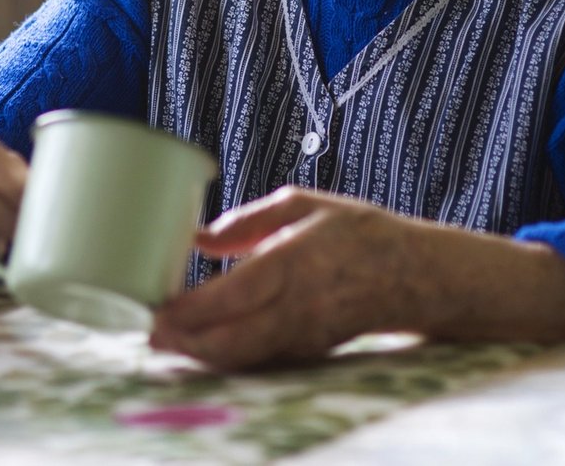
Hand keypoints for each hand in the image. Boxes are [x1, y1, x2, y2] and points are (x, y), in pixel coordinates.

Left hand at [148, 187, 423, 368]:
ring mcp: (304, 334)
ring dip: (200, 355)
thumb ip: (249, 220)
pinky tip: (201, 346)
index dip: (190, 309)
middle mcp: (297, 305)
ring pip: (242, 358)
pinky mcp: (309, 351)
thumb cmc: (359, 231)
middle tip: (149, 334)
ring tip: (166, 342)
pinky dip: (226, 357)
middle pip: (230, 340)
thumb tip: (199, 237)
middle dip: (184, 343)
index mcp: (295, 261)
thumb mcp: (306, 204)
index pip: (232, 295)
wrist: (415, 275)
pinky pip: (259, 360)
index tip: (156, 307)